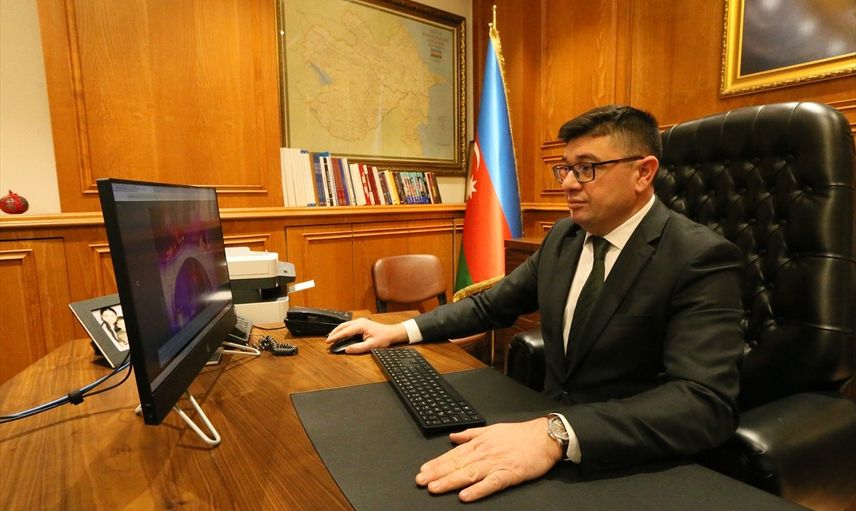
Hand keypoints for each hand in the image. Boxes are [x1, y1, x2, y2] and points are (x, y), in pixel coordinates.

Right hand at [325, 318, 407, 353]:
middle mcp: (359, 321)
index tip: (328, 341)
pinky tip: (341, 333)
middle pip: (343, 326)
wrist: (392, 333)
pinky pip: (349, 325)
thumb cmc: (384, 338)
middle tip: (327, 340)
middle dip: (334, 333)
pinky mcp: (361, 323)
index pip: (345, 331)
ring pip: (345, 325)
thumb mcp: (371, 345)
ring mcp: (360, 321)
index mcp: (361, 325)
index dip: (336, 337)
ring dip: (338, 330)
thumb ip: (358, 348)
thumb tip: (347, 349)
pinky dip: (343, 330)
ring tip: (332, 337)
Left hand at [415, 418, 562, 501]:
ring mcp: (496, 464)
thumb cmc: (519, 434)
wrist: (544, 437)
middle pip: (457, 464)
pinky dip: (478, 490)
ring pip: (469, 474)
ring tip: (435, 488)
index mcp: (479, 443)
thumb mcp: (491, 429)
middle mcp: (484, 453)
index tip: (423, 470)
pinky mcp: (509, 474)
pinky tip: (465, 495)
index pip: (453, 454)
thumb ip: (470, 434)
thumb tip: (452, 436)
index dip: (436, 463)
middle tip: (421, 481)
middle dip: (437, 473)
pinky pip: (491, 484)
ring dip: (450, 481)